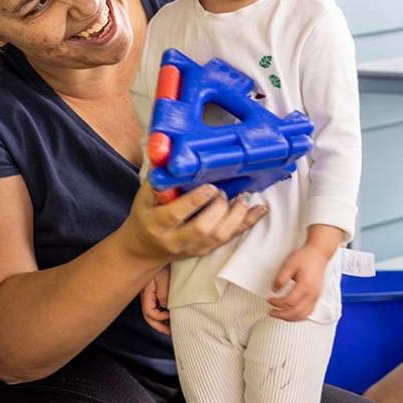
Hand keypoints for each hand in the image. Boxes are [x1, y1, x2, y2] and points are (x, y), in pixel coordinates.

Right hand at [123, 181, 266, 264]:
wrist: (144, 248)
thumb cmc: (146, 216)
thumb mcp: (143, 197)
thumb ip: (158, 179)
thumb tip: (167, 151)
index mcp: (158, 223)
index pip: (177, 214)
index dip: (196, 200)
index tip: (210, 186)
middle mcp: (176, 239)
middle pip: (203, 228)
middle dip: (218, 208)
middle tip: (224, 191)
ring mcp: (193, 248)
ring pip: (219, 236)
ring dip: (236, 216)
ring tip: (244, 197)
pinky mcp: (206, 250)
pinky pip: (230, 238)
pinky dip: (246, 223)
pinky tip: (259, 210)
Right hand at [141, 267, 170, 333]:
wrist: (159, 249)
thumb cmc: (161, 262)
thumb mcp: (163, 278)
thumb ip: (163, 294)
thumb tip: (166, 308)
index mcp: (146, 293)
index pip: (149, 313)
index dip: (159, 318)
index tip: (170, 317)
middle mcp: (145, 294)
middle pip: (148, 315)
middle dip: (159, 325)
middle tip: (170, 332)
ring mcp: (148, 292)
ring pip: (151, 310)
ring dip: (159, 319)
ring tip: (170, 325)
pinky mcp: (153, 288)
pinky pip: (154, 303)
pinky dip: (161, 310)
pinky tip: (168, 311)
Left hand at [267, 244, 327, 320]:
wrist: (318, 254)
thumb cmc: (306, 258)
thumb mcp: (289, 264)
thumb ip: (281, 278)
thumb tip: (274, 290)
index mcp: (305, 285)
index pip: (289, 302)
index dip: (277, 303)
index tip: (269, 300)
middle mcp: (312, 294)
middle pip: (296, 312)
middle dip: (282, 314)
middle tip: (271, 312)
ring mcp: (316, 297)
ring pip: (303, 315)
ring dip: (290, 318)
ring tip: (279, 315)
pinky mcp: (316, 297)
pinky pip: (308, 312)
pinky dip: (298, 316)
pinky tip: (291, 314)